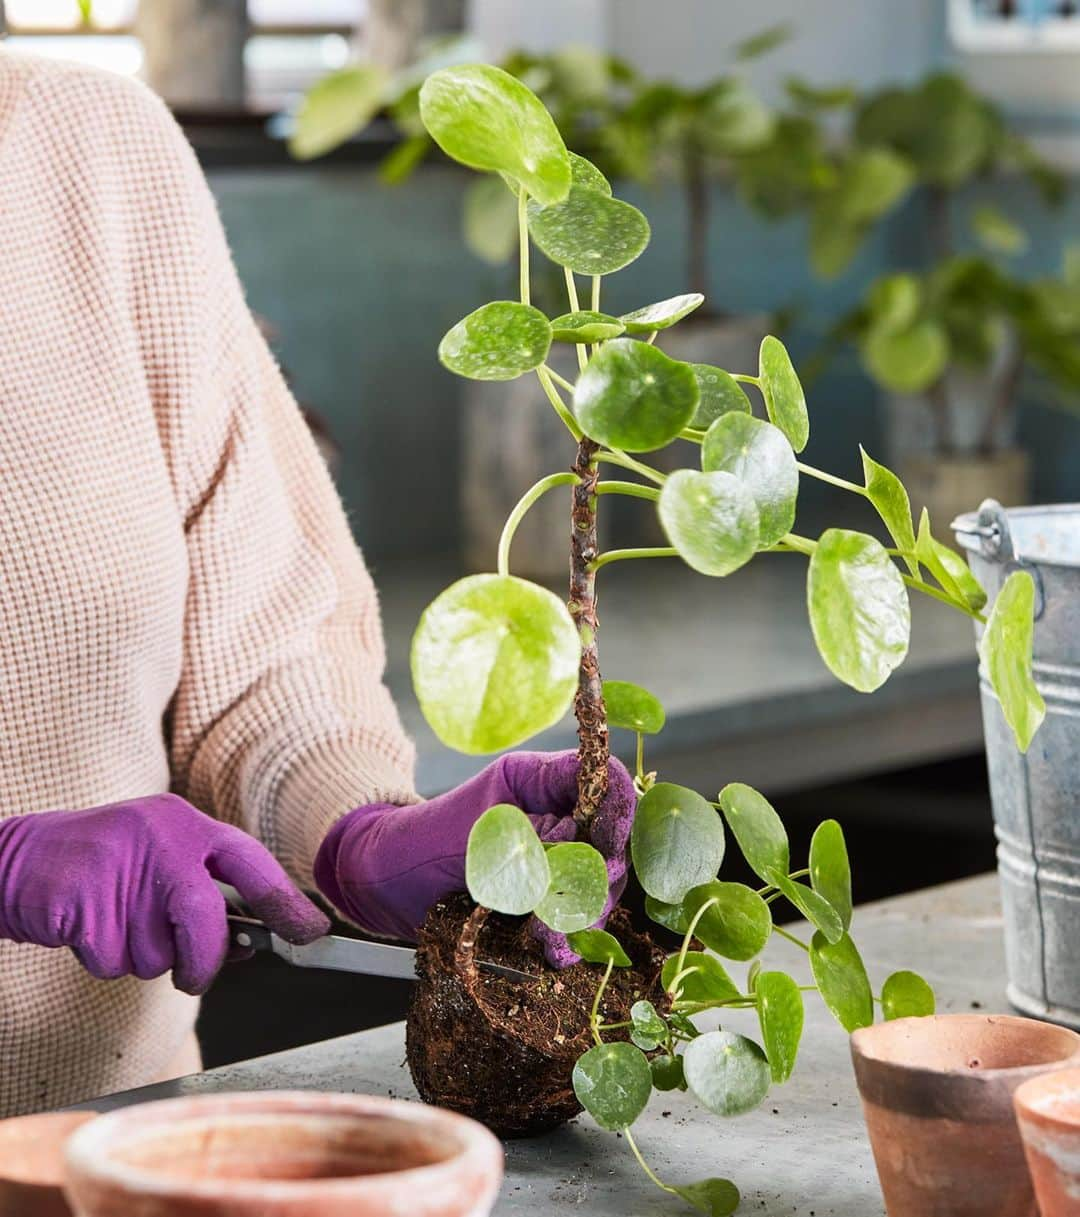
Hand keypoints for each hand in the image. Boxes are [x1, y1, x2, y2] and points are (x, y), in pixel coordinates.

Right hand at [0, 794, 328, 993]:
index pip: (251, 864)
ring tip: (116, 922)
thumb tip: (249, 944)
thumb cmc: (105, 865)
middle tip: (193, 977)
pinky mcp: (82, 901)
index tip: (312, 933)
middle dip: (203, 961)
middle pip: (205, 921)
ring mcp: (121, 868)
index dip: (285, 903)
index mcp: (187, 824)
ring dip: (142, 957)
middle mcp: (162, 839)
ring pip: (157, 952)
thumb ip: (206, 894)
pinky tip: (87, 928)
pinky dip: (102, 960)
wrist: (19, 858)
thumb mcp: (162, 863)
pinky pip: (113, 962)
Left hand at [313, 750, 635, 966]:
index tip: (607, 850)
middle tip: (564, 909)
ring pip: (601, 882)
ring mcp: (557, 858)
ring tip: (547, 939)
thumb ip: (542, 839)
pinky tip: (552, 951)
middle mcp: (559, 816)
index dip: (620, 813)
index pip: (608, 781)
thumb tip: (596, 857)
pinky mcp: (549, 897)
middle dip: (597, 879)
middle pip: (613, 839)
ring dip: (581, 914)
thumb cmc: (426, 843)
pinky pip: (579, 916)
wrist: (389, 884)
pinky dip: (570, 937)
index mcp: (543, 781)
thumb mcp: (484, 832)